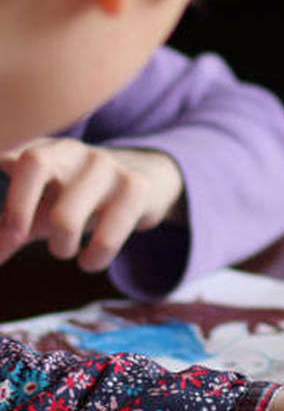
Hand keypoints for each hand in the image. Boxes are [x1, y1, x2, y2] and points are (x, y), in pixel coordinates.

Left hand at [0, 139, 183, 270]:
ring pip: (67, 216)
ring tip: (65, 252)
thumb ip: (16, 227)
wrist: (142, 183)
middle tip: (22, 241)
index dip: (8, 197)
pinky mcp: (135, 188)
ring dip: (61, 246)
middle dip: (20, 213)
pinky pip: (107, 235)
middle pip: (36, 166)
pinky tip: (90, 261)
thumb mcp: (45, 206)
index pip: (16, 161)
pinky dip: (95, 257)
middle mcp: (74, 150)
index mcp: (45, 149)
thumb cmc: (80, 199)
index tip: (10, 234)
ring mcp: (106, 166)